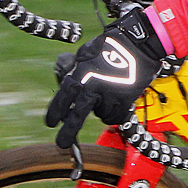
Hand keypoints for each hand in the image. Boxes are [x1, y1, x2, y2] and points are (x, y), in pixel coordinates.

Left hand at [44, 9, 173, 148]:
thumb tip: (67, 80)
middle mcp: (92, 87)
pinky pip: (116, 116)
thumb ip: (75, 69)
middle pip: (77, 116)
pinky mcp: (125, 100)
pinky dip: (116, 112)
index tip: (51, 123)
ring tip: (108, 94)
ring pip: (100, 114)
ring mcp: (109, 95)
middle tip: (61, 143)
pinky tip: (118, 99)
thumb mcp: (85, 54)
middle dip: (68, 131)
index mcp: (79, 75)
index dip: (55, 112)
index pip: (63, 98)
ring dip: (102, 109)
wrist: (137, 44)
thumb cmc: (111, 45)